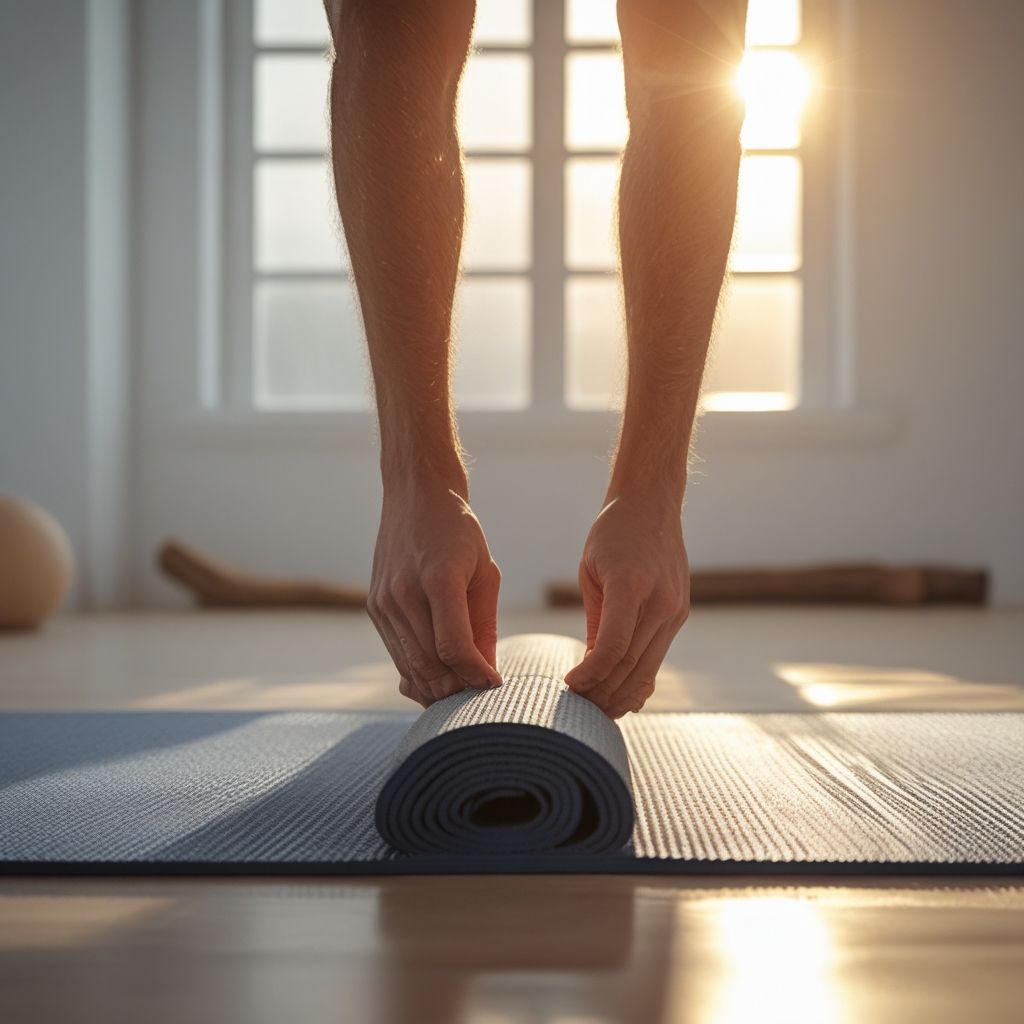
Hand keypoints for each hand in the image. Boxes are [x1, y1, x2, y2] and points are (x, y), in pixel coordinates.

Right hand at [368, 484, 501, 707]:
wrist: (415, 497)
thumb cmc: (459, 533)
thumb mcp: (484, 573)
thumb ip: (483, 626)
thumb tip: (486, 674)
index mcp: (439, 579)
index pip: (454, 647)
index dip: (475, 675)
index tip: (494, 685)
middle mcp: (404, 593)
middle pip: (430, 664)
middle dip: (456, 690)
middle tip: (480, 699)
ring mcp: (384, 602)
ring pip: (410, 665)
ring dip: (435, 688)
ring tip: (461, 696)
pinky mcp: (374, 608)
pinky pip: (396, 652)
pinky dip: (417, 672)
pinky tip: (438, 679)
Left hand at [564, 493, 689, 717]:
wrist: (652, 505)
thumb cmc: (611, 535)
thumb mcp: (592, 574)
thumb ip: (596, 622)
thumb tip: (590, 668)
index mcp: (631, 587)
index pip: (614, 649)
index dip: (590, 676)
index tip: (569, 686)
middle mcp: (660, 602)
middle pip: (632, 666)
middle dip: (604, 694)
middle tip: (578, 709)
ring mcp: (675, 610)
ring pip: (649, 668)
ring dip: (623, 693)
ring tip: (598, 709)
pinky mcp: (680, 613)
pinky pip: (659, 655)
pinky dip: (642, 679)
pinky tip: (623, 694)